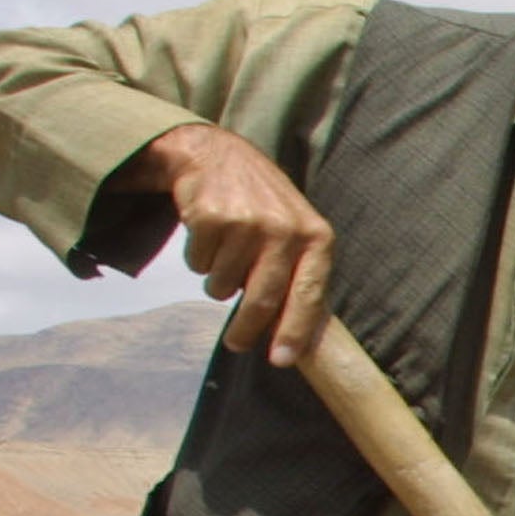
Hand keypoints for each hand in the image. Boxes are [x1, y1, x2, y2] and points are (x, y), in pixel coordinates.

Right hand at [125, 123, 333, 367]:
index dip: (294, 332)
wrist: (219, 155)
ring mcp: (247, 221)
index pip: (308, 295)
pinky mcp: (210, 216)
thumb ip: (301, 277)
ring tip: (226, 255)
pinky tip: (209, 234)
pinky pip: (198, 264)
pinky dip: (199, 258)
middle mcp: (285, 229)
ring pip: (223, 284)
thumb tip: (299, 340)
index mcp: (316, 238)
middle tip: (237, 344)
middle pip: (263, 299)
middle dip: (247, 329)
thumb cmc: (264, 207)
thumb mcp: (297, 233)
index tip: (281, 360)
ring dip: (218, 282)